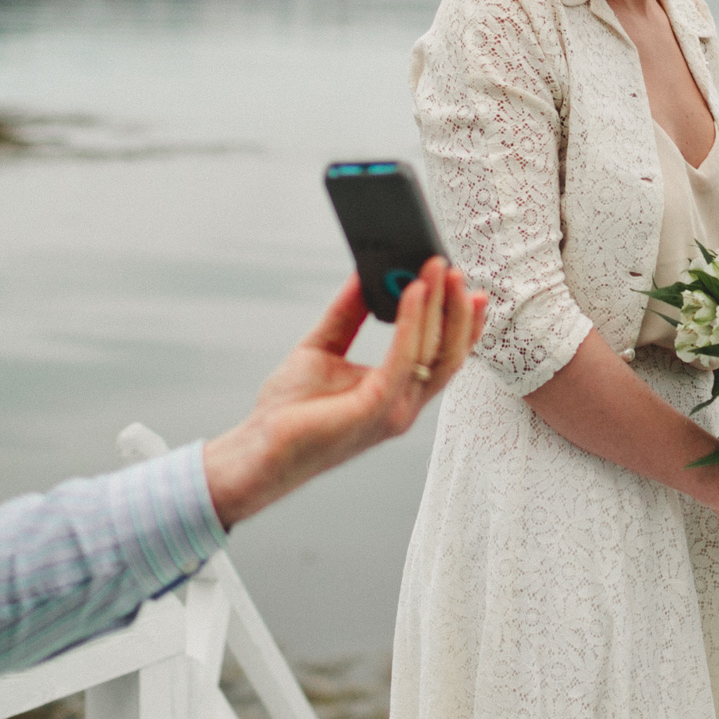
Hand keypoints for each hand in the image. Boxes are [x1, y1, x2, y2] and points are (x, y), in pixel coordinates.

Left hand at [202, 259, 486, 526]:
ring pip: (434, 354)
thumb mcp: (323, 347)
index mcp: (397, 394)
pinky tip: (411, 292)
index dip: (461, 321)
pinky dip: (411, 322)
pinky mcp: (374, 409)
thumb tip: (365, 275)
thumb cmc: (289, 410)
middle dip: (457, 308)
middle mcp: (404, 405)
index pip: (443, 355)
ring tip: (437, 270)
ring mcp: (393, 410)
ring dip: (440, 308)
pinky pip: (402, 359)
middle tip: (451, 267)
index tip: (461, 283)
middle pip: (448, 352)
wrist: (258, 450)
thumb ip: (347, 314)